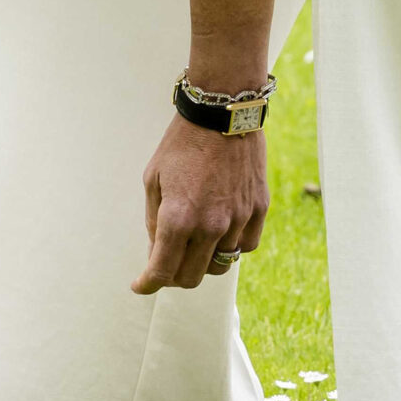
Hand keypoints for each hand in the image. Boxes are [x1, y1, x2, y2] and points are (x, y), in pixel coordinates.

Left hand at [130, 117, 267, 293]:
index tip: (141, 285)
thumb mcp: (153, 179)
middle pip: (191, 277)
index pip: (162, 271)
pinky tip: (219, 232)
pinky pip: (245, 246)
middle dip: (173, 277)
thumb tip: (158, 252)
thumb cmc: (181, 144)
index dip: (148, 284)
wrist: (222, 115)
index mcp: (178, 218)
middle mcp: (210, 225)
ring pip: (220, 265)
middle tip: (165, 263)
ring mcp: (238, 220)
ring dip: (202, 261)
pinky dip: (229, 247)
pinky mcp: (258, 211)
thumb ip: (155, 221)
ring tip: (192, 243)